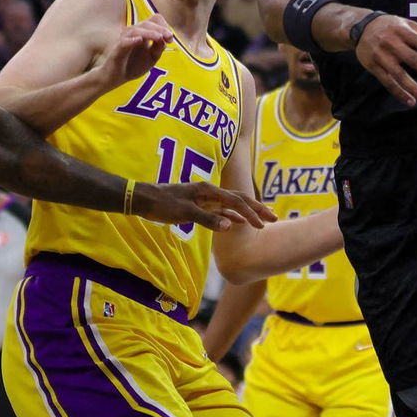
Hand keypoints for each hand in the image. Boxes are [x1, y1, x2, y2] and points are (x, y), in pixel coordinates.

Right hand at [97, 17, 172, 89]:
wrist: (115, 78)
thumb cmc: (133, 66)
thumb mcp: (152, 58)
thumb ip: (159, 48)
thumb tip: (165, 38)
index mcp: (142, 33)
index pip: (154, 20)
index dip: (164, 26)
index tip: (170, 38)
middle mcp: (132, 33)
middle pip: (147, 23)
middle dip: (160, 29)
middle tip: (169, 38)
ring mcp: (124, 40)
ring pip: (136, 30)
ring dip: (150, 33)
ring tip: (159, 38)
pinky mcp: (117, 50)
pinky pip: (124, 42)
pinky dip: (132, 40)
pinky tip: (140, 40)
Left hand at [133, 182, 274, 232]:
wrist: (143, 198)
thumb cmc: (162, 204)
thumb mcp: (185, 213)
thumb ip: (208, 219)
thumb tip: (231, 226)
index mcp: (208, 191)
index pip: (236, 201)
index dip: (252, 212)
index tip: (265, 224)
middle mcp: (209, 192)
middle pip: (239, 199)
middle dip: (256, 208)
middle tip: (273, 218)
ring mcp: (205, 198)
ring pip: (232, 204)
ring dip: (247, 212)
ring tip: (262, 221)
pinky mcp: (199, 205)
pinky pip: (221, 209)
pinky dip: (232, 215)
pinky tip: (238, 222)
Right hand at [353, 14, 416, 107]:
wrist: (360, 27)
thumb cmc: (389, 26)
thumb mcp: (406, 24)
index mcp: (403, 31)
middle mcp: (391, 43)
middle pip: (412, 59)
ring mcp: (381, 55)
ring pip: (399, 74)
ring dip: (413, 88)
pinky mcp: (372, 66)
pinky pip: (387, 82)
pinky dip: (399, 93)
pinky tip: (411, 101)